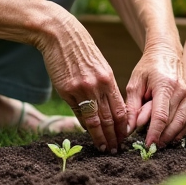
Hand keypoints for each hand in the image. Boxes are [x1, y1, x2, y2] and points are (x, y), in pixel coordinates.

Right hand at [37, 8, 127, 152]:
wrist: (60, 35)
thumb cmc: (81, 49)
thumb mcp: (99, 65)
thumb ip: (105, 85)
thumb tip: (109, 107)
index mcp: (108, 79)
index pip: (120, 110)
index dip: (123, 127)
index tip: (125, 138)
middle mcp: (97, 86)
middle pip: (109, 119)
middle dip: (114, 137)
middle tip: (117, 149)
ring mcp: (81, 89)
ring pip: (94, 120)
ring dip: (100, 137)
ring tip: (105, 148)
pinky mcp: (66, 90)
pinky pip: (77, 113)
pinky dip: (85, 125)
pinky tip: (89, 132)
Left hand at [124, 44, 185, 146]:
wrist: (167, 53)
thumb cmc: (148, 67)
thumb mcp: (135, 83)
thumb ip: (132, 106)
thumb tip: (130, 129)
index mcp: (165, 85)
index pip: (160, 115)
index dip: (154, 133)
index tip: (148, 145)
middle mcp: (181, 91)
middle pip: (172, 122)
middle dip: (162, 137)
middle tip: (152, 146)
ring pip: (182, 123)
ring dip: (171, 136)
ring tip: (160, 143)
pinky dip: (181, 130)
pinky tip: (171, 136)